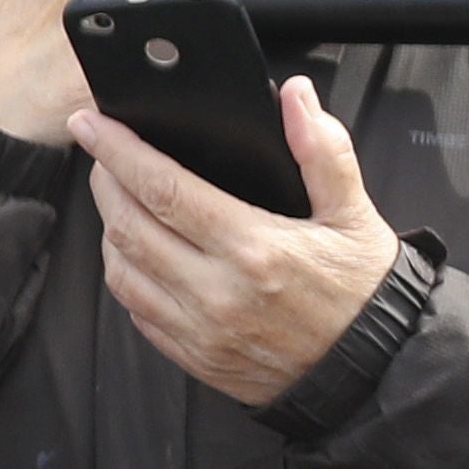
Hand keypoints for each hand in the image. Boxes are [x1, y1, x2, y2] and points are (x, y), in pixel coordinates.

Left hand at [78, 72, 403, 409]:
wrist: (376, 370)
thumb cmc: (364, 293)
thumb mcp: (354, 214)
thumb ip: (323, 151)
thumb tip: (296, 97)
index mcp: (254, 249)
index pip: (163, 188)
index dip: (118, 151)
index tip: (92, 125)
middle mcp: (218, 292)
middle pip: (127, 226)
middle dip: (105, 182)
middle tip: (105, 157)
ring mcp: (202, 330)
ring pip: (122, 271)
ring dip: (110, 230)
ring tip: (120, 203)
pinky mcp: (197, 357)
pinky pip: (138, 312)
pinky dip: (127, 276)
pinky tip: (139, 256)